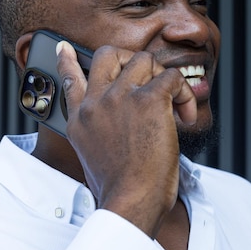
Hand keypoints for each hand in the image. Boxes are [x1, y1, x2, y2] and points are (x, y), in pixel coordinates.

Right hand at [55, 41, 196, 237]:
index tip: (64, 48)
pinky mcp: (149, 100)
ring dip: (164, 77)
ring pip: (145, 60)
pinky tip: (186, 115)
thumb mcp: (93, 158)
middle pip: (109, 54)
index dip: (68, 61)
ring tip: (173, 104)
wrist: (130, 201)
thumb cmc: (120, 188)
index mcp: (81, 119)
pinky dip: (185, 93)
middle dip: (132, 59)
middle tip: (151, 81)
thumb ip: (97, 133)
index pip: (70, 79)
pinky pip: (172, 77)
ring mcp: (120, 98)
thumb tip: (113, 126)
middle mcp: (96, 103)